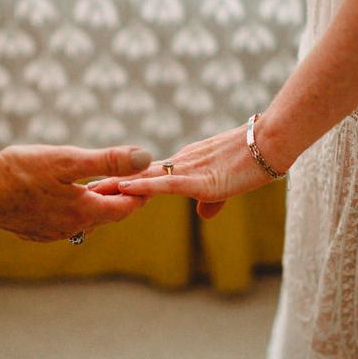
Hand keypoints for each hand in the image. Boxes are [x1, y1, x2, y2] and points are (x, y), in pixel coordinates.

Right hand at [0, 145, 152, 241]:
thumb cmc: (19, 172)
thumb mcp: (68, 160)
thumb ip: (108, 161)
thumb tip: (145, 158)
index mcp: (85, 212)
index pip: (126, 208)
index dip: (140, 193)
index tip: (150, 180)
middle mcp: (71, 228)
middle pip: (107, 214)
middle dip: (120, 195)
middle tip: (132, 179)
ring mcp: (52, 232)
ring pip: (86, 218)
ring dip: (97, 201)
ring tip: (103, 182)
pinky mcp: (35, 231)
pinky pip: (66, 221)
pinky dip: (76, 207)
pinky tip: (69, 194)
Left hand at [89, 125, 275, 219]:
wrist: (272, 143)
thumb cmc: (255, 160)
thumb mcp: (228, 185)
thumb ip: (212, 199)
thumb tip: (204, 214)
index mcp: (188, 163)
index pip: (151, 173)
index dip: (127, 181)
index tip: (103, 186)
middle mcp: (183, 163)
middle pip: (141, 174)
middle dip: (113, 183)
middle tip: (85, 189)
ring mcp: (190, 170)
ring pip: (148, 178)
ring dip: (120, 186)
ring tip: (93, 191)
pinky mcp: (201, 180)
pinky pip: (167, 184)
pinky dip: (145, 187)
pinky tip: (126, 188)